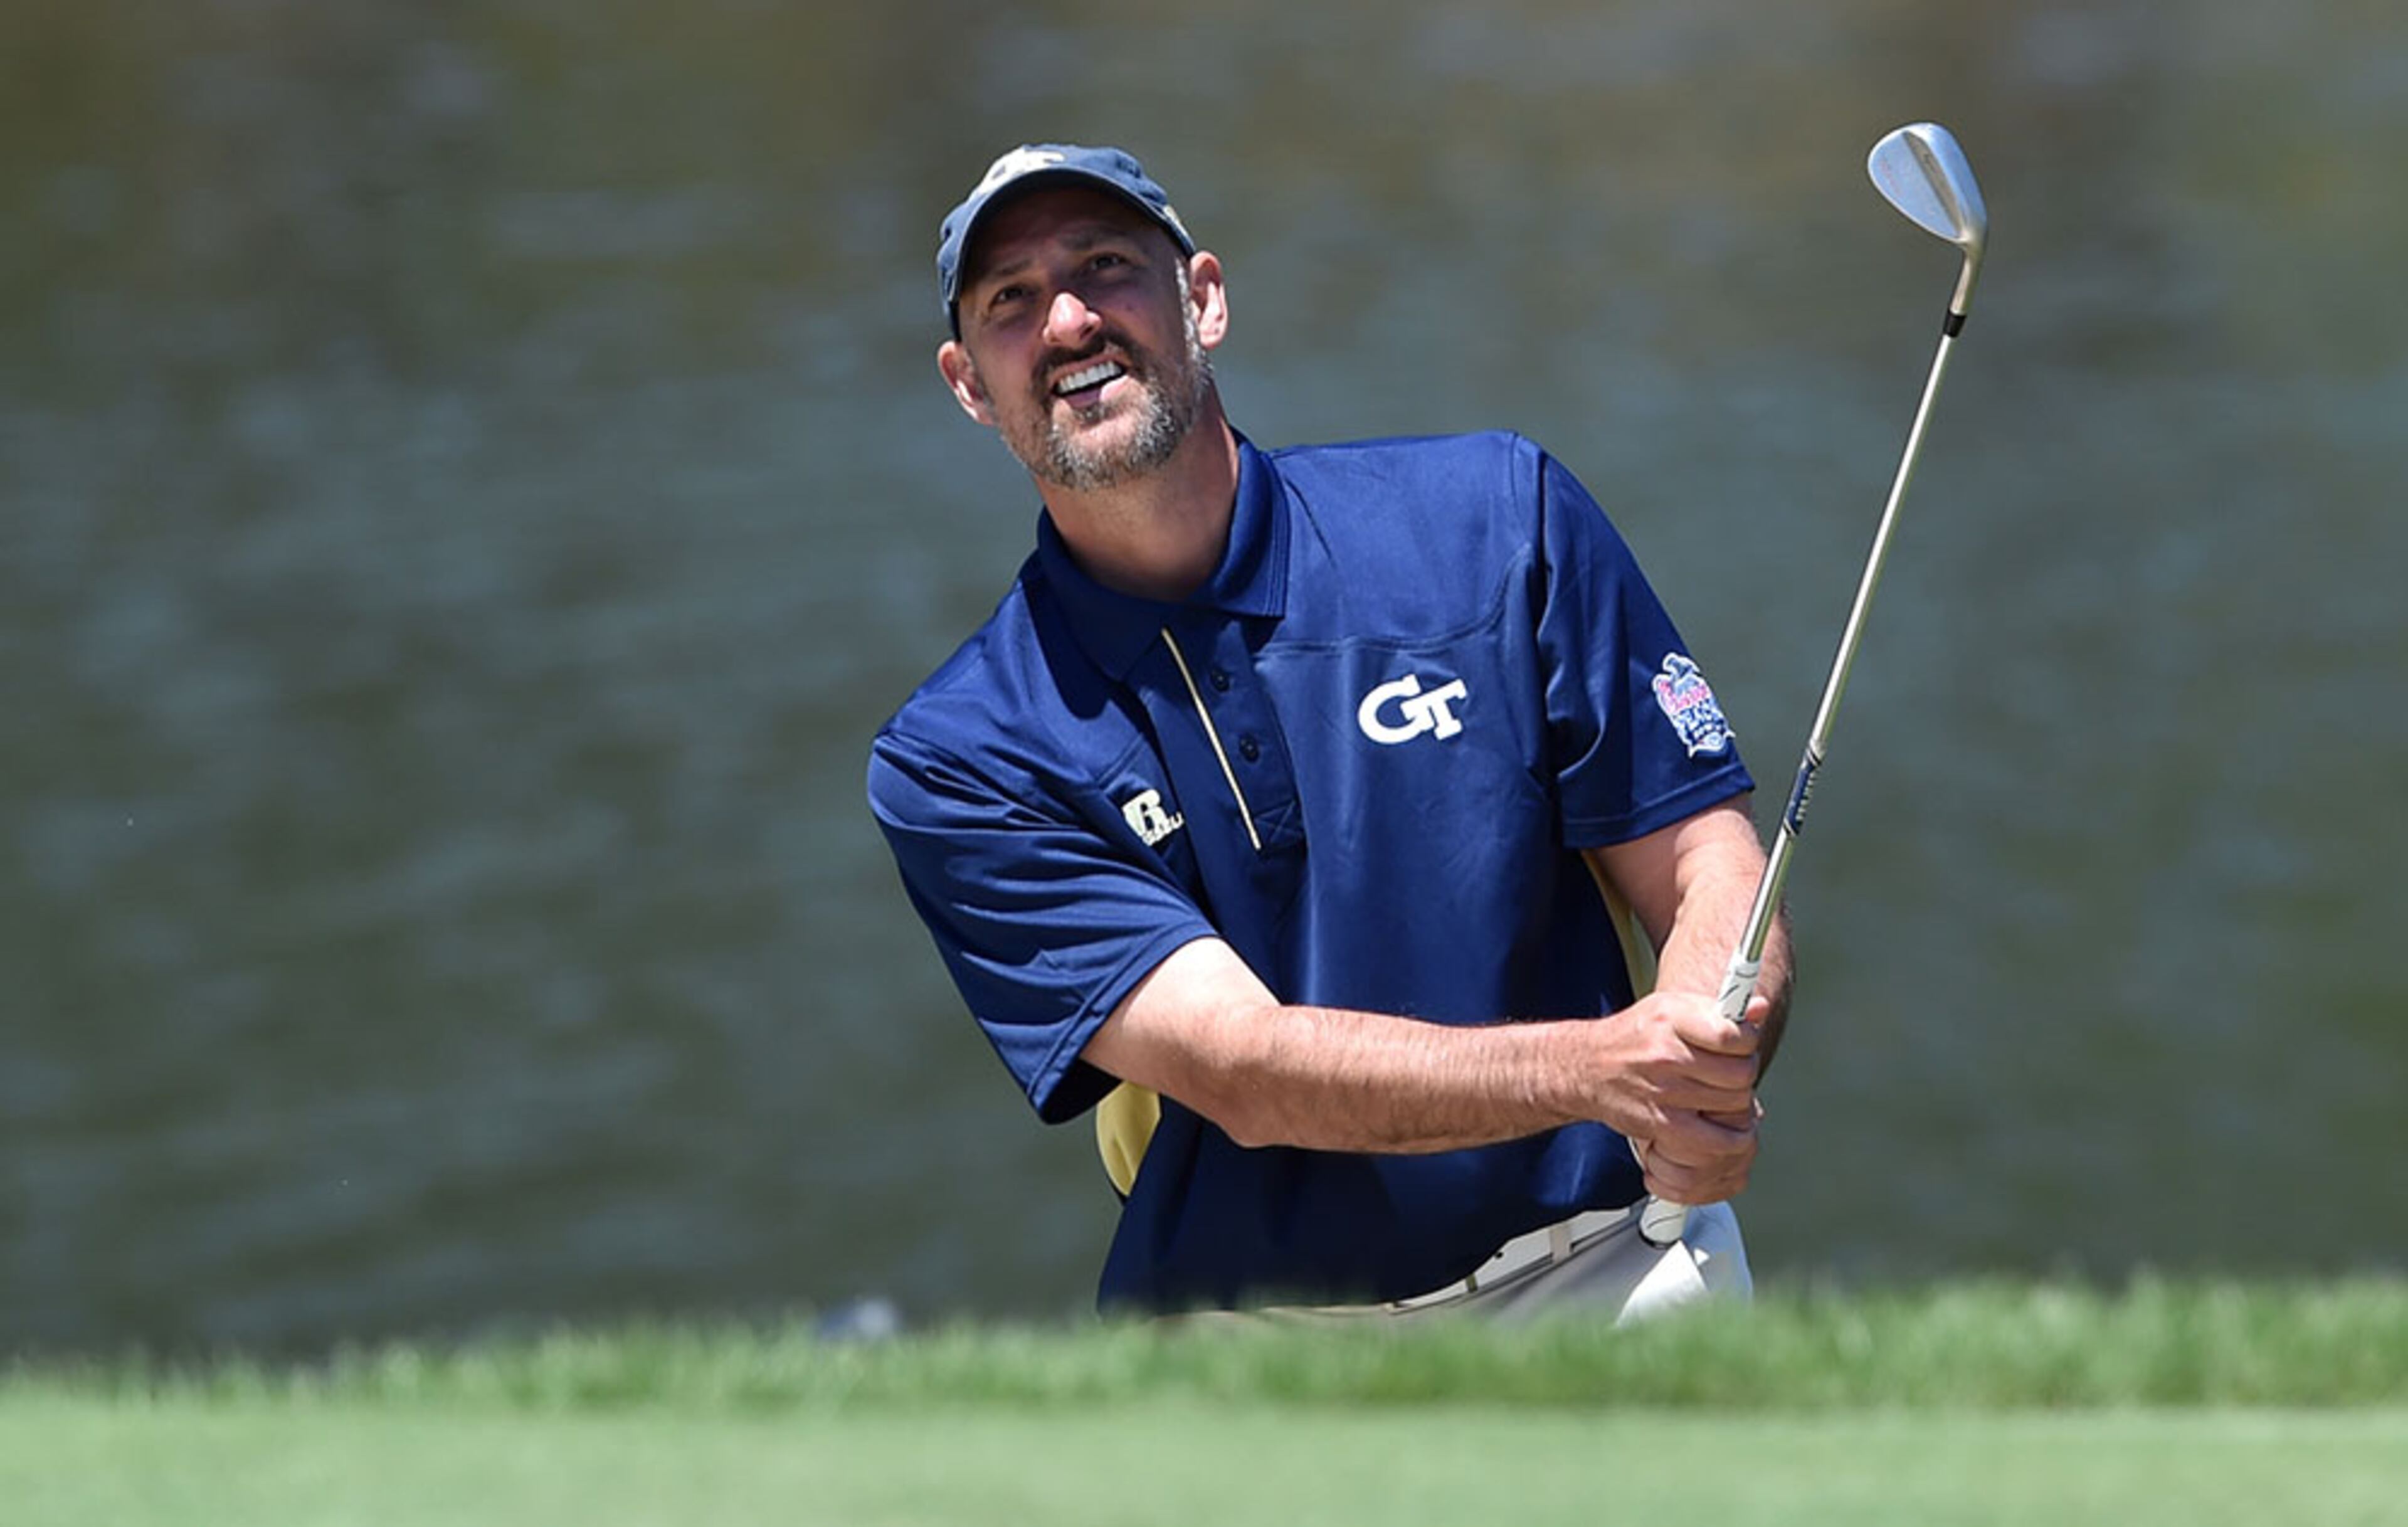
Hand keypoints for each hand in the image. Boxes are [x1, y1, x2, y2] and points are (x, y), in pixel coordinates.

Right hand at [1592, 990, 1765, 1203]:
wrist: (1589, 1069)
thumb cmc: (1637, 1036)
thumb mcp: (1672, 1008)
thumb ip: (1719, 1009)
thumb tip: (1762, 1009)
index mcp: (1671, 1019)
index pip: (1733, 1035)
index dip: (1748, 1041)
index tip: (1741, 1043)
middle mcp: (1666, 1054)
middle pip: (1741, 1071)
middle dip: (1744, 1071)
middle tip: (1731, 1069)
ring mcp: (1665, 1092)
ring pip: (1735, 1103)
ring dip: (1737, 1101)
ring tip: (1721, 1092)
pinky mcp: (1663, 1125)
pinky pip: (1718, 1139)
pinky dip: (1732, 1137)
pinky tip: (1726, 1125)